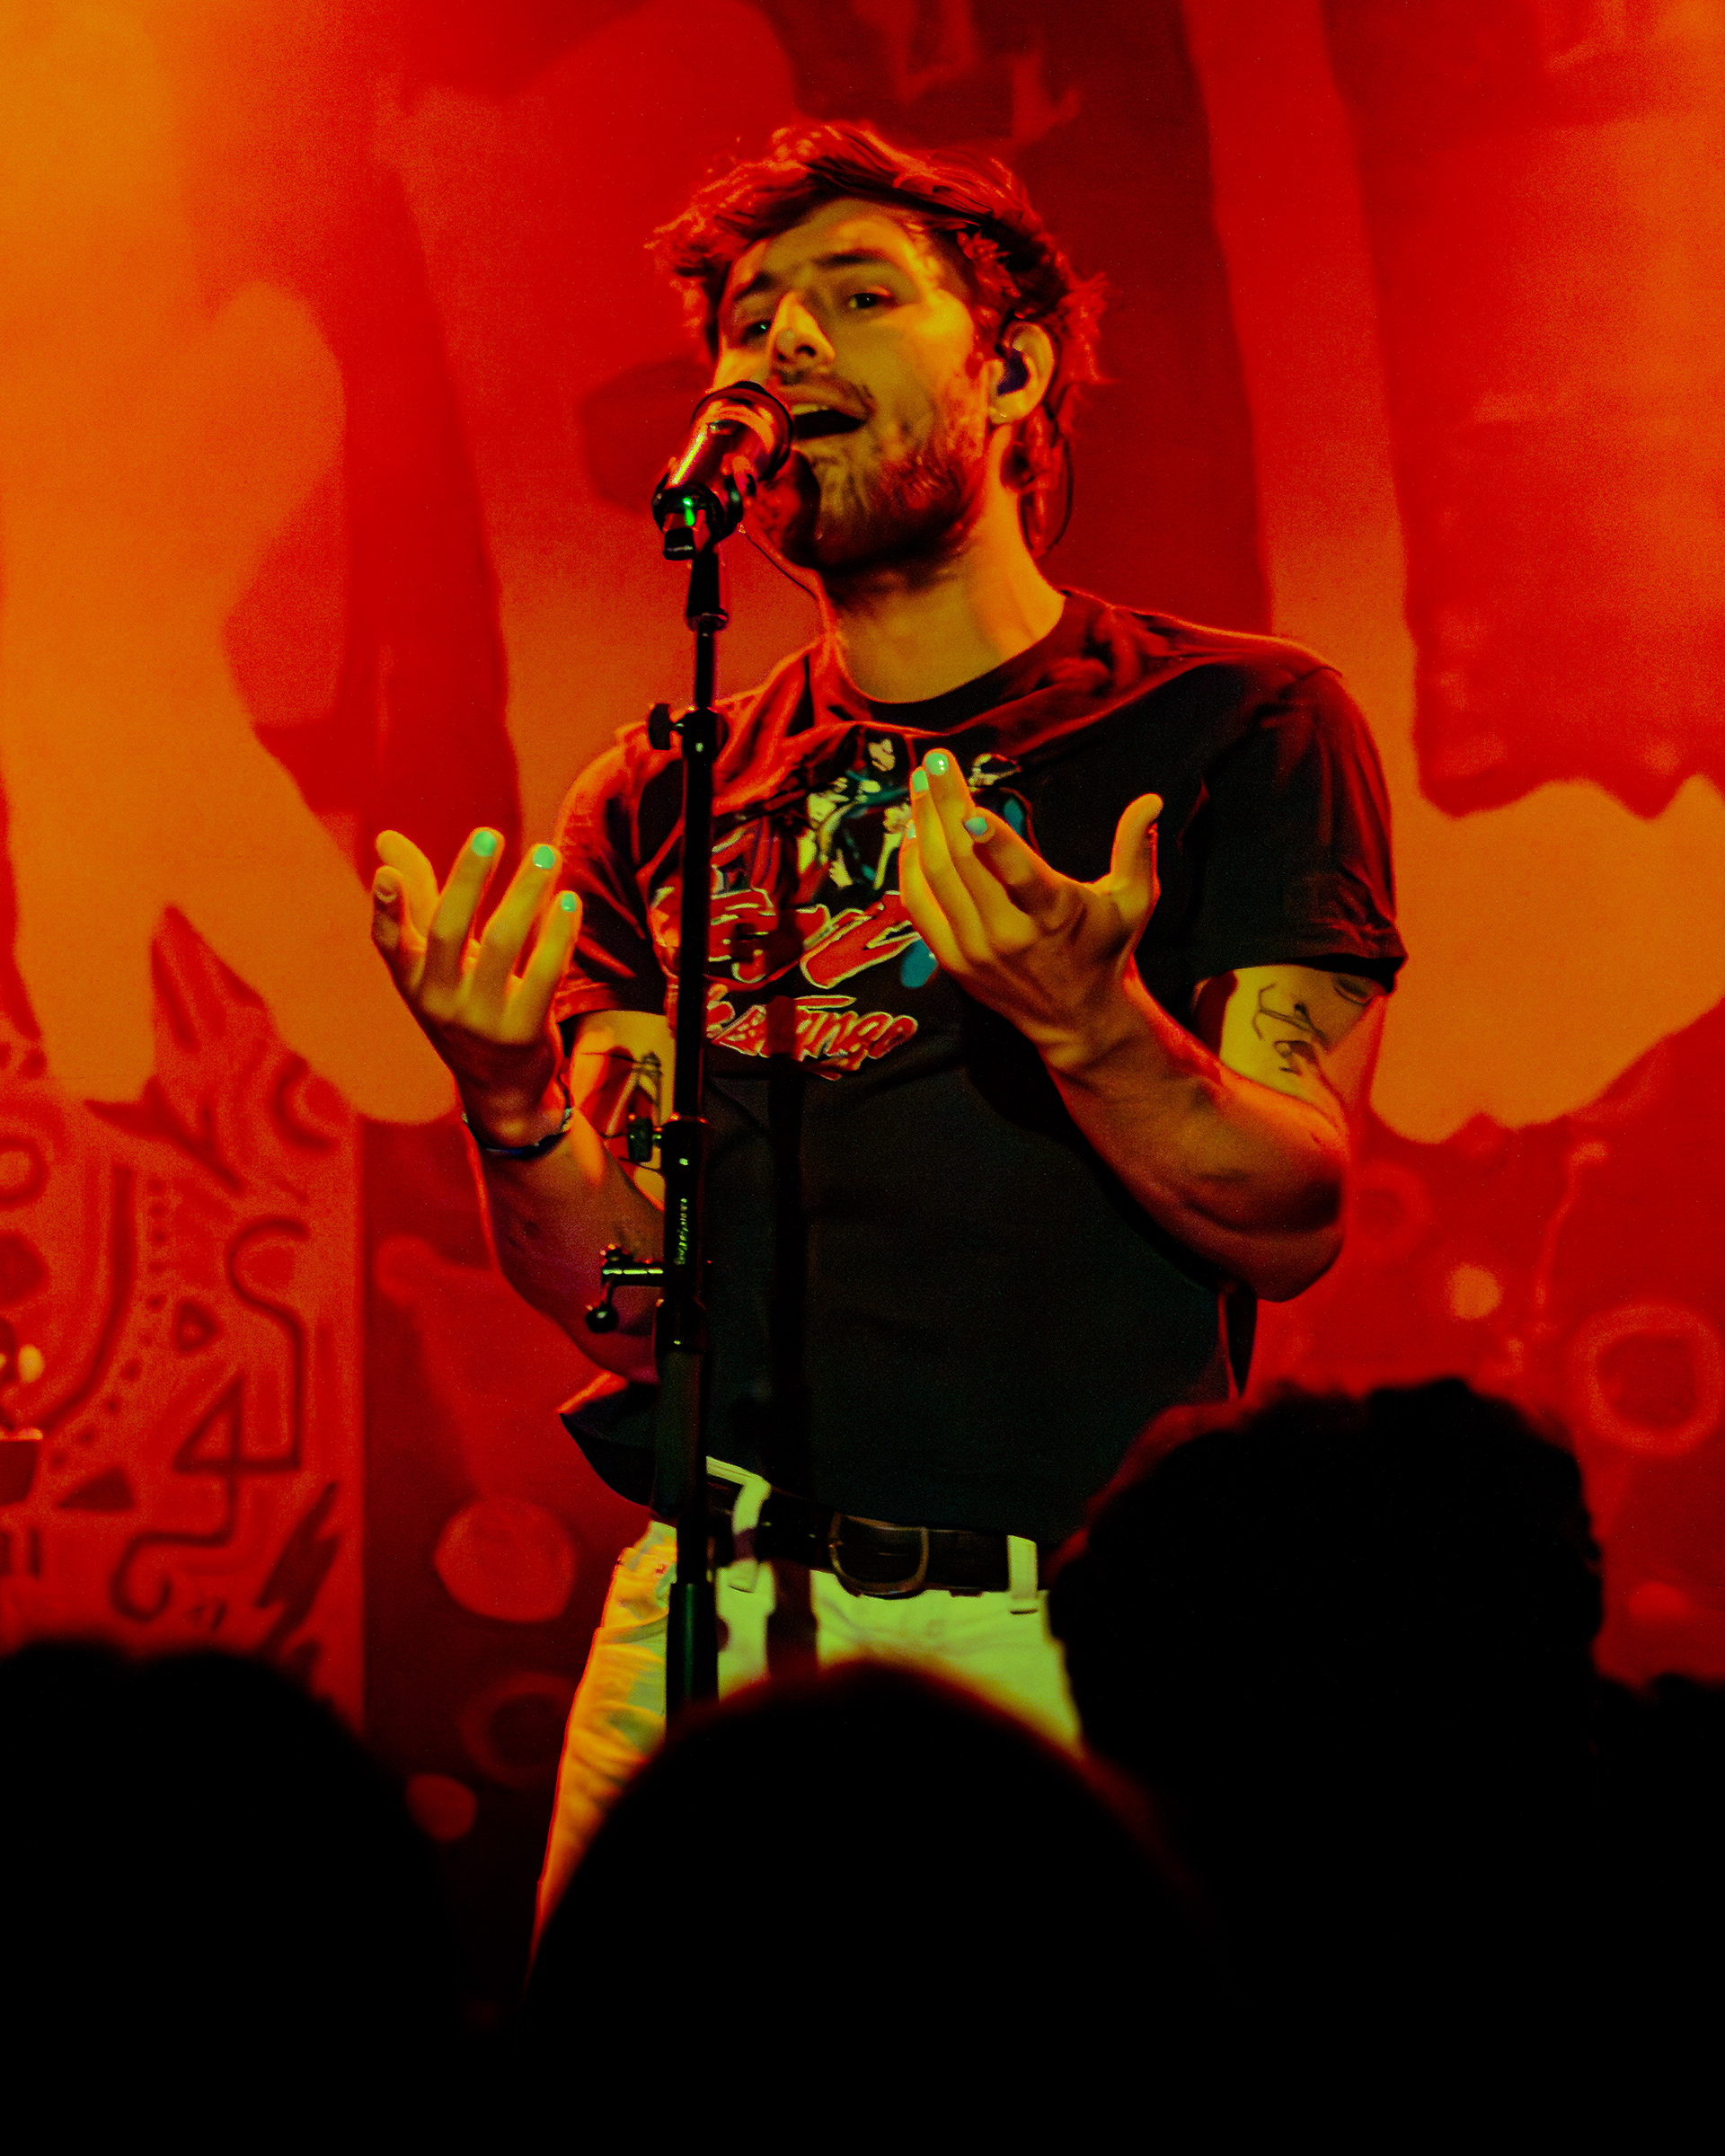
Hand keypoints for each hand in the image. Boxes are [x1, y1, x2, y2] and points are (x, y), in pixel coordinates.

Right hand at [371, 829, 581, 1142]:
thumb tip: (386, 838)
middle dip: (467, 879)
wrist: (499, 1089)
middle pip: (448, 930)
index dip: (385, 909)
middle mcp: (439, 1000)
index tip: (387, 874)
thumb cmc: (464, 1004)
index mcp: (412, 980)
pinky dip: (558, 936)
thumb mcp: (436, 962)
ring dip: (525, 894)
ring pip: (502, 944)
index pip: (389, 943)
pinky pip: (543, 975)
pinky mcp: (523, 1032)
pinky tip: (569, 902)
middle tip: (489, 834)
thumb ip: (417, 898)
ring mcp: (480, 1019)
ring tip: (546, 853)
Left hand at [898, 750, 1162, 1072]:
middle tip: (935, 760)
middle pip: (963, 862)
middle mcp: (1008, 934)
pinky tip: (912, 830)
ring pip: (936, 878)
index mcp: (1054, 914)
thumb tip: (1152, 800)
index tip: (969, 807)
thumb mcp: (1134, 901)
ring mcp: (974, 950)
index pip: (1017, 873)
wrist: (1075, 1019)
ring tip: (921, 783)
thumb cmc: (1106, 948)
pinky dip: (910, 865)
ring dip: (923, 825)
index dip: (991, 839)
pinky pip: (920, 905)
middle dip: (944, 804)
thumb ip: (1137, 849)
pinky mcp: (952, 961)